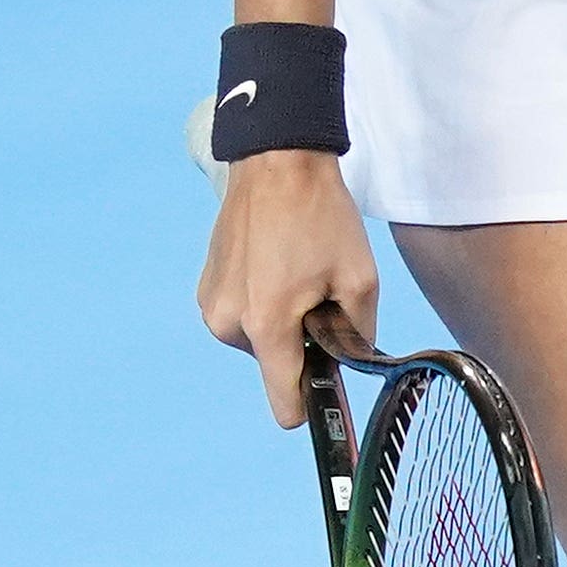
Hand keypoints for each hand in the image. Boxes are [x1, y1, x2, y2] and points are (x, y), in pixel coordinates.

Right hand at [197, 151, 382, 423]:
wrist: (276, 162)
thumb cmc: (320, 216)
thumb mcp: (360, 279)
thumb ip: (356, 336)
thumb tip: (348, 366)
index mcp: (266, 325)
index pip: (285, 404)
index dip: (312, 404)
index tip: (330, 392)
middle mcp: (229, 324)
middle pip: (277, 366)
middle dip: (302, 343)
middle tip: (319, 294)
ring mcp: (212, 306)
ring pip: (261, 342)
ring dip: (283, 322)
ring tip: (297, 273)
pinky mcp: (206, 290)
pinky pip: (244, 317)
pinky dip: (264, 304)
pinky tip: (277, 266)